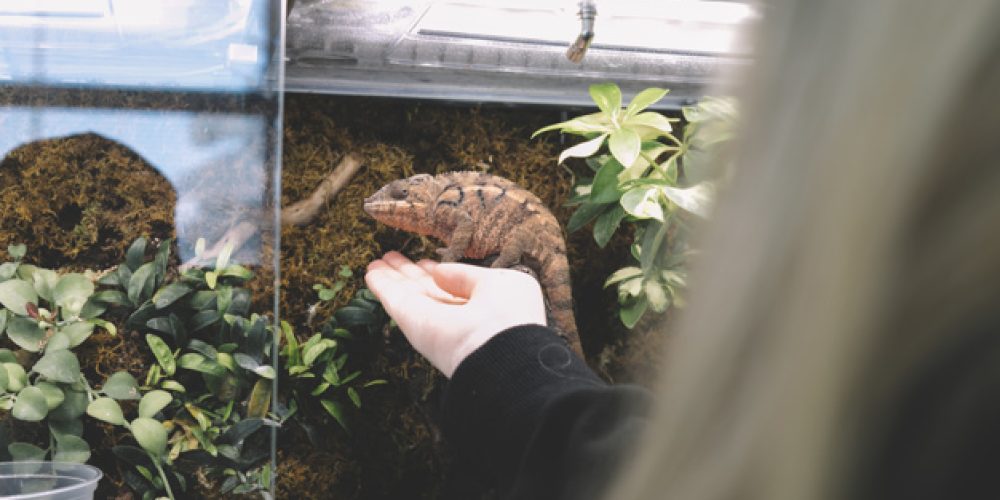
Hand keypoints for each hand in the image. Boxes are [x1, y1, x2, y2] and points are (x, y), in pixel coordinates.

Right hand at [365, 251, 545, 376]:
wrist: (500, 351)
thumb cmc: (510, 314)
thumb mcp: (498, 282)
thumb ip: (467, 276)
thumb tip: (439, 272)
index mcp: (479, 309)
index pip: (453, 289)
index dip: (437, 274)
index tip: (424, 263)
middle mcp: (453, 318)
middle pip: (425, 291)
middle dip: (409, 274)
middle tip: (392, 258)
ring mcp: (431, 321)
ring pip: (406, 295)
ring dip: (391, 278)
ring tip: (376, 262)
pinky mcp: (413, 323)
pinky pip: (395, 300)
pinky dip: (381, 286)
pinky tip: (370, 273)